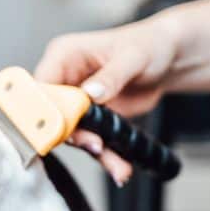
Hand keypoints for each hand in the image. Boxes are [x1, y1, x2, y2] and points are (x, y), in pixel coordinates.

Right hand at [35, 15, 181, 185]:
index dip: (45, 108)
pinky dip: (107, 155)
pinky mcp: (93, 118)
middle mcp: (66, 78)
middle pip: (54, 114)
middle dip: (74, 135)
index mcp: (64, 55)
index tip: (60, 126)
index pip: (41, 85)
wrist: (168, 59)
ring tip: (117, 165)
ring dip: (95, 151)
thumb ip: (111, 76)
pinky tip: (120, 166)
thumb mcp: (133, 57)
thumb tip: (90, 92)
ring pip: (74, 133)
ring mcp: (78, 101)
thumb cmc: (149, 44)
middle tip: (95, 145)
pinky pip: (92, 139)